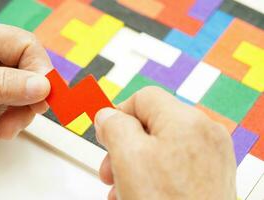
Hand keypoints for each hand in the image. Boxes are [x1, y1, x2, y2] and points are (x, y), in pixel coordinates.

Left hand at [0, 17, 50, 146]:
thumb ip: (0, 84)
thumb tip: (42, 86)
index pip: (27, 48)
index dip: (41, 73)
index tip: (43, 99)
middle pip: (25, 76)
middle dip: (22, 106)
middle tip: (12, 127)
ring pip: (15, 96)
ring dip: (8, 120)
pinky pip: (0, 107)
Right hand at [95, 87, 235, 199]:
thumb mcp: (127, 157)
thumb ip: (114, 125)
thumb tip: (107, 115)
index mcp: (186, 120)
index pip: (144, 98)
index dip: (119, 113)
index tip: (106, 133)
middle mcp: (204, 132)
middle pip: (152, 123)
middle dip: (125, 145)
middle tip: (110, 168)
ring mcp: (211, 154)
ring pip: (161, 145)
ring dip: (136, 163)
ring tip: (122, 187)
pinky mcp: (210, 173)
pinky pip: (175, 162)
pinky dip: (154, 173)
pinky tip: (140, 193)